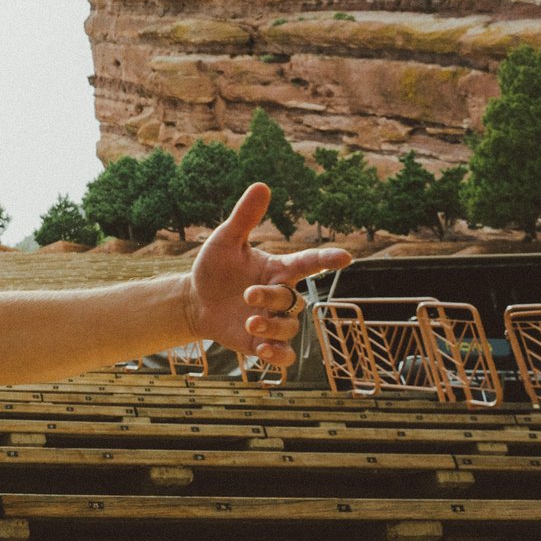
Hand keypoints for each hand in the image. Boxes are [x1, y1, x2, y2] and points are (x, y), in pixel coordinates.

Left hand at [184, 184, 350, 363]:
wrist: (194, 301)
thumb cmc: (214, 268)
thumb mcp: (226, 241)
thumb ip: (244, 217)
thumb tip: (262, 185)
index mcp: (278, 269)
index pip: (308, 262)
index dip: (326, 259)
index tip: (345, 256)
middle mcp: (280, 295)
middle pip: (292, 299)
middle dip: (272, 297)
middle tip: (248, 295)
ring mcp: (273, 320)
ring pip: (289, 327)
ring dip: (273, 326)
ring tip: (250, 322)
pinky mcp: (261, 342)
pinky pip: (282, 354)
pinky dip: (278, 355)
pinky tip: (263, 350)